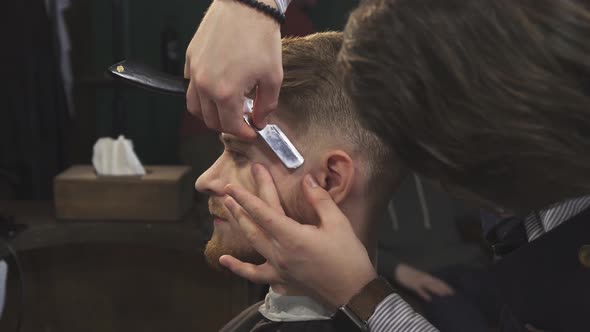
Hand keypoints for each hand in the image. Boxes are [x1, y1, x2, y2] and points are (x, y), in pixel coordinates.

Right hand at [184, 0, 282, 137]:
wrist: (246, 5)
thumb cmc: (260, 37)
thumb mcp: (273, 76)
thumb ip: (266, 105)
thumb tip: (260, 121)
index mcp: (225, 93)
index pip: (231, 126)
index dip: (244, 133)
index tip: (253, 132)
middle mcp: (204, 85)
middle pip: (210, 120)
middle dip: (228, 126)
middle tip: (243, 121)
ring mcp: (194, 71)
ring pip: (194, 107)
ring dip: (210, 114)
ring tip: (227, 109)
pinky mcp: (191, 58)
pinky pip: (190, 86)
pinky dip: (201, 94)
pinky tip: (217, 88)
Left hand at [220, 164, 376, 309]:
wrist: (354, 293)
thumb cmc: (348, 257)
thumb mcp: (338, 223)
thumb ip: (320, 200)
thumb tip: (307, 180)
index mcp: (292, 237)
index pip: (263, 212)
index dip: (246, 197)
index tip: (231, 186)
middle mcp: (280, 253)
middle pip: (254, 224)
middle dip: (240, 204)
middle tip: (227, 189)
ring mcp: (278, 269)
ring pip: (252, 243)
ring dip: (239, 224)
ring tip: (227, 208)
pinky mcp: (281, 280)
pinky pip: (255, 274)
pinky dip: (238, 268)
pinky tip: (225, 260)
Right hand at [393, 263, 453, 301]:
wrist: (397, 268)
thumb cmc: (406, 272)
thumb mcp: (417, 274)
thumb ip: (424, 278)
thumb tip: (431, 283)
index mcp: (424, 275)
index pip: (437, 280)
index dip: (444, 285)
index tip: (452, 290)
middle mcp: (423, 278)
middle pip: (435, 283)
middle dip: (444, 288)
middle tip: (452, 293)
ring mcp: (418, 281)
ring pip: (429, 286)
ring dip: (437, 290)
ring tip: (444, 295)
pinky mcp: (412, 285)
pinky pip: (419, 290)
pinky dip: (424, 294)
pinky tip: (429, 299)